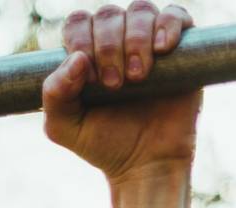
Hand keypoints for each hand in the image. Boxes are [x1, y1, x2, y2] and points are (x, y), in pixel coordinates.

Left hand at [43, 3, 201, 184]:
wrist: (146, 164)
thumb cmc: (104, 144)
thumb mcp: (65, 128)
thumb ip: (55, 96)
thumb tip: (76, 59)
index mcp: (86, 53)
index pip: (78, 23)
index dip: (82, 42)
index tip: (92, 80)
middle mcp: (116, 40)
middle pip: (108, 15)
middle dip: (108, 46)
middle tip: (114, 85)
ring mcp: (148, 40)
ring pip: (140, 11)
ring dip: (135, 40)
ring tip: (138, 77)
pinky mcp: (180, 46)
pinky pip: (175, 14)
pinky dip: (168, 25)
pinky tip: (162, 49)